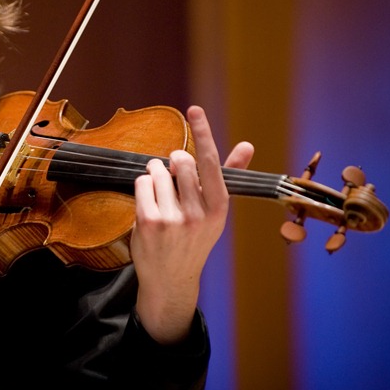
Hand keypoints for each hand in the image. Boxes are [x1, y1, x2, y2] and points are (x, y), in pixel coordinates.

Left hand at [130, 105, 253, 343]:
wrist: (171, 279)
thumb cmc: (194, 238)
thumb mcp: (215, 211)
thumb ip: (228, 176)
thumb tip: (247, 145)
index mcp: (219, 207)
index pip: (211, 162)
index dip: (203, 133)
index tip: (194, 110)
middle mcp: (198, 213)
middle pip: (180, 161)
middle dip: (172, 161)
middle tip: (171, 174)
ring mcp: (172, 218)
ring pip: (156, 170)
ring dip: (155, 174)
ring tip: (161, 194)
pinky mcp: (149, 221)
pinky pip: (142, 183)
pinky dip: (143, 187)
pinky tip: (149, 204)